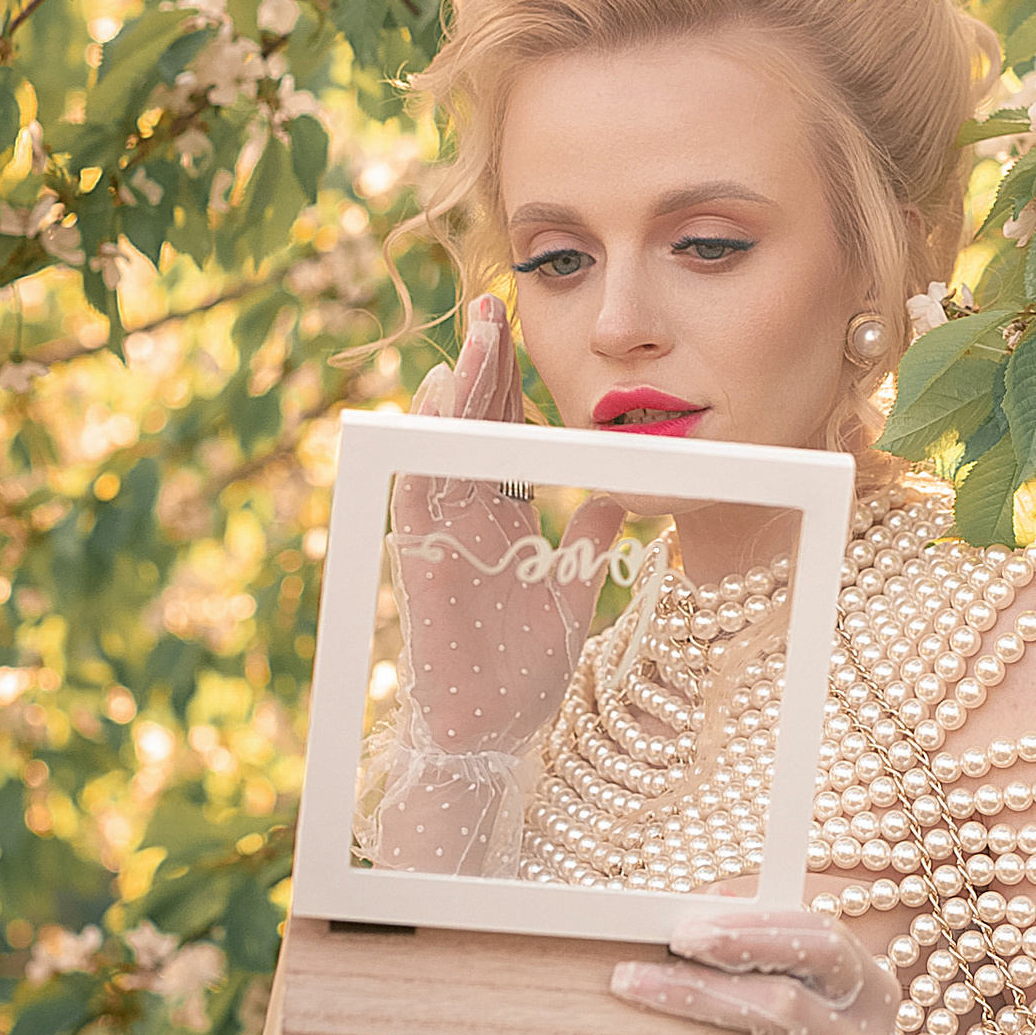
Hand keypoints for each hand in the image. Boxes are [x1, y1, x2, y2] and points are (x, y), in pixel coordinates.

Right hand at [389, 296, 621, 769]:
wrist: (491, 731)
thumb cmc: (524, 669)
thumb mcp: (571, 593)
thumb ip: (586, 544)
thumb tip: (616, 501)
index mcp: (501, 518)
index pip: (502, 433)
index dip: (507, 382)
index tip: (516, 328)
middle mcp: (467, 517)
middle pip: (471, 424)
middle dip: (479, 365)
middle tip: (488, 303)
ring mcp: (441, 535)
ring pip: (443, 446)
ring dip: (455, 392)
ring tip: (467, 338)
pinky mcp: (421, 559)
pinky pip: (419, 491)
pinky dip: (425, 447)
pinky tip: (433, 405)